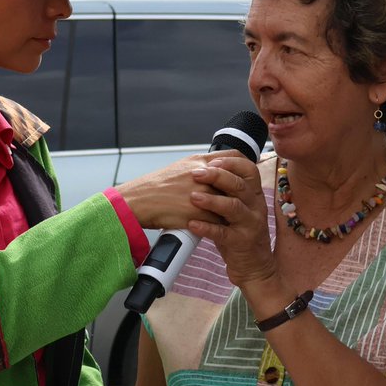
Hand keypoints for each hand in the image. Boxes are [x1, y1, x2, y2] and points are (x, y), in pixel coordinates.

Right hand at [115, 152, 237, 230]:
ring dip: (230, 210)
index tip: (246, 176)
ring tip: (228, 215)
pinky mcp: (198, 215)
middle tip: (243, 199)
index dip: (244, 167)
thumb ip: (200, 167)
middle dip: (241, 191)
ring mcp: (202, 195)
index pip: (235, 158)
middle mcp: (204, 175)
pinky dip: (218, 226)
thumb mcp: (180, 168)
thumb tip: (216, 169)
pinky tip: (216, 227)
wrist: (139, 201)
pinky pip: (218, 222)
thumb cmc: (156, 186)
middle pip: (236, 182)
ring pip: (230, 203)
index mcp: (200, 161)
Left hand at [186, 155, 278, 287]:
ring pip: (233, 207)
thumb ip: (225, 190)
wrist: (253, 266)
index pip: (249, 169)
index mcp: (254, 194)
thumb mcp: (236, 208)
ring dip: (211, 200)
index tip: (210, 161)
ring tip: (193, 197)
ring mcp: (250, 225)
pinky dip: (206, 227)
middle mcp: (256, 207)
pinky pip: (223, 233)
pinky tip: (192, 224)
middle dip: (216, 176)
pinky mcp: (241, 243)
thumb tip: (202, 168)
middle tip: (196, 174)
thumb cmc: (239, 233)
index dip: (230, 162)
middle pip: (239, 184)